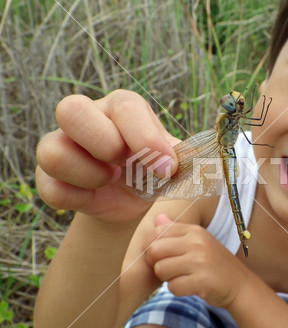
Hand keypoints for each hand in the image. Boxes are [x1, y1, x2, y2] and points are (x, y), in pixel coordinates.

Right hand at [36, 90, 179, 223]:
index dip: (147, 140)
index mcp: (121, 106)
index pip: (125, 107)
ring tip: (110, 180)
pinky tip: (95, 196)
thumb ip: (179, 156)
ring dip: (91, 175)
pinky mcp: (48, 176)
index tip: (166, 168)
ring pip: (52, 152)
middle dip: (106, 145)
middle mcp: (86, 117)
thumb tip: (177, 160)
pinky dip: (78, 199)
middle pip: (71, 110)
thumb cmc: (151, 169)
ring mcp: (61, 144)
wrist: (132, 198)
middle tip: (125, 164)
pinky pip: (51, 188)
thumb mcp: (169, 160)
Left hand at [146, 214, 249, 307]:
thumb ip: (176, 230)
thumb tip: (158, 217)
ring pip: (161, 270)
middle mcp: (197, 242)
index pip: (158, 231)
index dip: (155, 246)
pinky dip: (178, 290)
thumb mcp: (199, 241)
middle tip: (171, 269)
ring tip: (183, 277)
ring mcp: (200, 261)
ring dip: (168, 278)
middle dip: (157, 263)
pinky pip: (173, 287)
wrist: (240, 284)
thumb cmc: (214, 263)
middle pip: (155, 251)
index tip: (165, 255)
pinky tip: (190, 286)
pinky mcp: (202, 281)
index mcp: (194, 230)